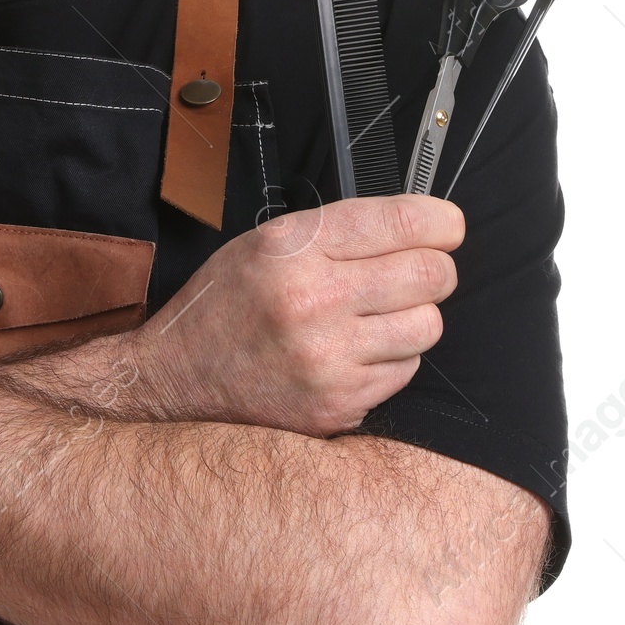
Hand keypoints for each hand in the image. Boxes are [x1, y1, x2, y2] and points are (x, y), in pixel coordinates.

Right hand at [133, 196, 462, 437]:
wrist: (176, 380)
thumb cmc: (225, 306)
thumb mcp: (262, 244)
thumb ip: (333, 233)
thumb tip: (416, 227)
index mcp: (291, 249)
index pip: (396, 221)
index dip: (438, 221)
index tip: (448, 226)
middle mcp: (311, 300)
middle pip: (428, 274)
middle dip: (435, 268)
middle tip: (421, 272)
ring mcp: (327, 358)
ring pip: (427, 325)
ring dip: (415, 317)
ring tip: (380, 317)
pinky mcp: (339, 403)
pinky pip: (405, 370)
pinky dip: (392, 358)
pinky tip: (357, 352)